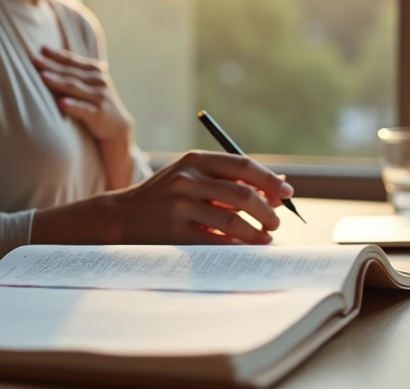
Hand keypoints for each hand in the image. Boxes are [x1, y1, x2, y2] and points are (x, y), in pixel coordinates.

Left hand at [32, 46, 133, 142]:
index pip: (72, 60)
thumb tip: (46, 60)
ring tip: (43, 77)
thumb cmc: (95, 102)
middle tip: (34, 59)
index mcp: (94, 71)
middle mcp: (98, 81)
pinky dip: (73, 106)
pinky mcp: (99, 114)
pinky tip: (61, 103)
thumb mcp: (89, 85)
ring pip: (75, 88)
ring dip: (58, 82)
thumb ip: (75, 73)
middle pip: (70, 72)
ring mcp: (100, 97)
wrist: (117, 126)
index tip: (41, 49)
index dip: (57, 54)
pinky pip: (84, 109)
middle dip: (51, 65)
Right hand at [101, 151, 295, 244]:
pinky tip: (245, 248)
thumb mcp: (193, 178)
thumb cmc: (166, 197)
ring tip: (265, 238)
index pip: (243, 165)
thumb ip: (231, 181)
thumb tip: (279, 188)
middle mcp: (187, 179)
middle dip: (268, 211)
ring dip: (256, 233)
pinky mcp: (174, 232)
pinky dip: (236, 247)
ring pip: (233, 221)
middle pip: (243, 194)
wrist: (121, 217)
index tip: (287, 192)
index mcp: (195, 159)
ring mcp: (179, 206)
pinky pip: (216, 242)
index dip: (270, 180)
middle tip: (276, 222)